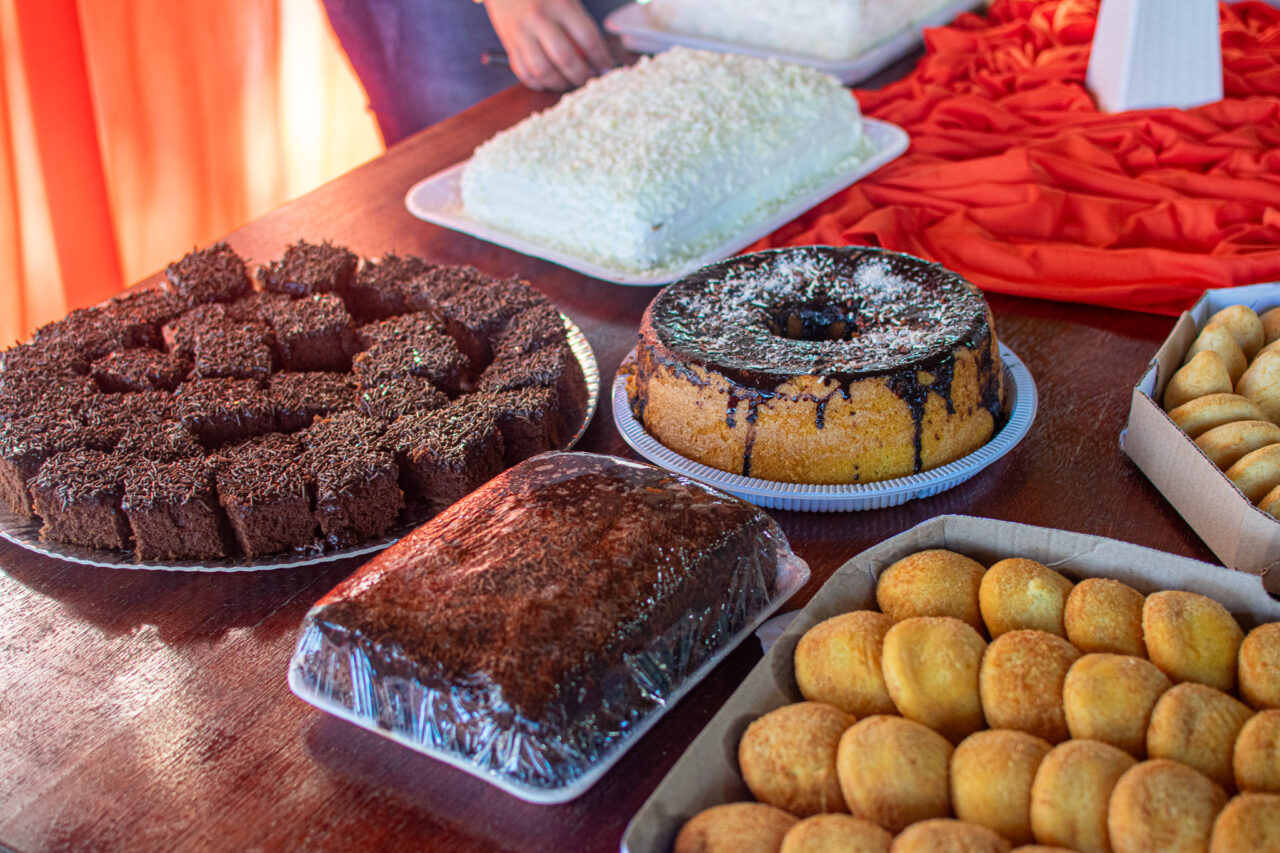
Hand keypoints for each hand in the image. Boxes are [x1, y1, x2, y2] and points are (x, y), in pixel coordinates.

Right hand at [483, 0, 614, 90]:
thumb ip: (579, 20)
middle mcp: (539, 19)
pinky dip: (535, 82)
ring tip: (567, 83)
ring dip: (559, 83)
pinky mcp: (508, 42)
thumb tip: (600, 52)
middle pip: (566, 59)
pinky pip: (522, 71)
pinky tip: (546, 82)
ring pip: (542, 71)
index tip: (606, 68)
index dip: (600, 58)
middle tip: (588, 80)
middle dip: (581, 76)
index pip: (587, 38)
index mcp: (560, 4)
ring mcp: (521, 32)